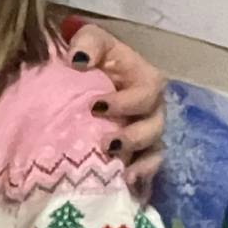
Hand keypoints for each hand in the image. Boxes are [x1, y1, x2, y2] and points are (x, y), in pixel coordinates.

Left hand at [67, 24, 163, 196]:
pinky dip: (140, 179)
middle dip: (133, 137)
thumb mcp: (89, 40)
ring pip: (152, 151)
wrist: (73, 79)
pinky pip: (146, 170)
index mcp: (143, 79)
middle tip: (106, 144)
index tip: (96, 107)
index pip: (148, 91)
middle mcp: (149, 108)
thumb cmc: (86, 56)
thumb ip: (87, 42)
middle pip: (154, 126)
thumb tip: (78, 59)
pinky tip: (127, 187)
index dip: (127, 102)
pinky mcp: (135, 154)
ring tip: (119, 171)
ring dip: (138, 162)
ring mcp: (144, 134)